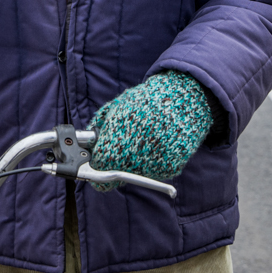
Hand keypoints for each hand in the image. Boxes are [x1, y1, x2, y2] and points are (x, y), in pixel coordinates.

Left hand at [87, 71, 211, 190]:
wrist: (185, 98)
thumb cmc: (146, 100)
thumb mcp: (116, 107)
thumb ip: (99, 128)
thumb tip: (86, 144)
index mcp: (118, 136)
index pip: (99, 164)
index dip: (96, 161)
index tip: (97, 157)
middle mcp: (135, 154)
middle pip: (115, 172)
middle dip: (113, 163)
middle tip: (119, 148)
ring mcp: (154, 163)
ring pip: (134, 173)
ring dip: (133, 163)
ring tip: (143, 139)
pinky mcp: (170, 169)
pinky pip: (153, 172)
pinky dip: (152, 162)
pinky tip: (157, 143)